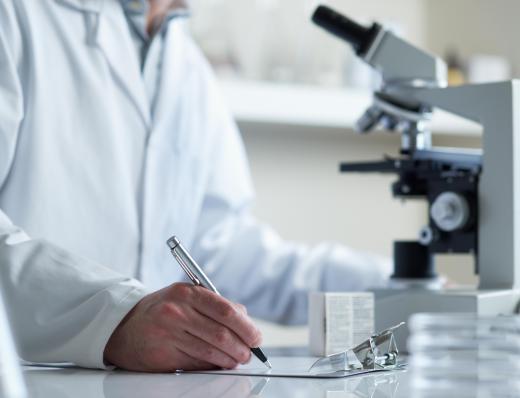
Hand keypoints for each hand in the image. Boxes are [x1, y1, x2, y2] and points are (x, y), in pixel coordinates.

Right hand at [103, 283, 261, 371]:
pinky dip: (212, 365)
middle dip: (242, 347)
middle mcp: (177, 311)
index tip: (256, 337)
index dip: (246, 326)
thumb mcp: (186, 297)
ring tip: (237, 359)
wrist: (124, 326)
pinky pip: (196, 363)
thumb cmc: (162, 310)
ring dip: (229, 359)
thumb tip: (245, 319)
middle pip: (221, 333)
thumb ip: (215, 305)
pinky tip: (218, 363)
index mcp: (186, 293)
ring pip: (211, 351)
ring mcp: (168, 334)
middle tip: (249, 353)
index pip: (226, 310)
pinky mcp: (163, 355)